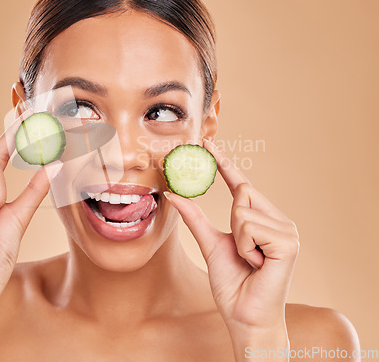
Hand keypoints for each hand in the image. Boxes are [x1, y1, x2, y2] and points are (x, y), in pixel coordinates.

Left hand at [164, 138, 298, 333]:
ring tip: (249, 260)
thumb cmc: (232, 284)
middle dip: (231, 220)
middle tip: (241, 250)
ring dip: (236, 239)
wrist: (245, 316)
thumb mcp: (210, 244)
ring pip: (242, 209)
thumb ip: (194, 218)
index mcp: (263, 219)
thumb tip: (173, 194)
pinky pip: (249, 226)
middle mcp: (279, 220)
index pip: (242, 184)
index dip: (225, 164)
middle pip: (242, 192)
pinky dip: (244, 246)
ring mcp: (287, 229)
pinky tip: (257, 263)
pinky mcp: (289, 241)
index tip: (207, 144)